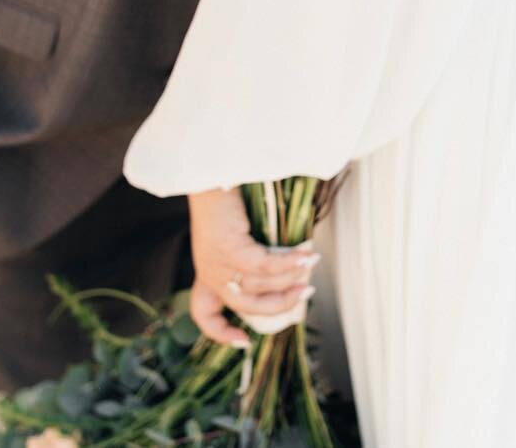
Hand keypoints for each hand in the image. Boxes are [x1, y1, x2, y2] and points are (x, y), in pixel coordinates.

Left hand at [187, 188, 318, 349]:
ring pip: (261, 285)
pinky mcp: (230, 250)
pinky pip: (266, 265)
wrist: (213, 173)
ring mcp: (218, 264)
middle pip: (246, 307)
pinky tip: (306, 256)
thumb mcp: (231, 235)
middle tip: (305, 293)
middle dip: (279, 305)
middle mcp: (210, 273)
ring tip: (312, 266)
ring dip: (291, 279)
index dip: (221, 333)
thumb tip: (286, 272)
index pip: (204, 314)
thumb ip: (246, 256)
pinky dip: (289, 263)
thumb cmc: (226, 198)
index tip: (244, 341)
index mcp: (206, 272)